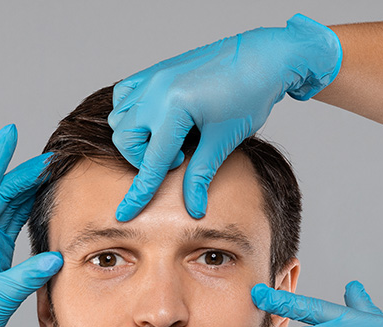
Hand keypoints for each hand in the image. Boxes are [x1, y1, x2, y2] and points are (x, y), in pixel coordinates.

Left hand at [0, 125, 61, 326]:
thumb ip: (26, 276)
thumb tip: (54, 257)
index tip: (8, 133)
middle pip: (0, 195)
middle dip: (23, 174)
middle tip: (50, 158)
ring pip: (7, 210)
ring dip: (26, 191)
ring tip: (49, 174)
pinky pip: (12, 228)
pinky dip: (27, 214)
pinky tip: (41, 204)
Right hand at [108, 14, 340, 220]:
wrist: (263, 57)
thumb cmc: (249, 94)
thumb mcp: (224, 140)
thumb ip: (202, 175)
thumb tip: (194, 208)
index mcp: (174, 107)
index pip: (150, 161)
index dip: (139, 193)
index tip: (125, 214)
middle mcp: (156, 89)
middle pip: (125, 139)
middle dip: (142, 158)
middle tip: (177, 158)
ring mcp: (153, 76)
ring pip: (119, 117)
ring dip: (135, 137)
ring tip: (168, 140)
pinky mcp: (156, 70)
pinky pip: (124, 94)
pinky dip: (130, 113)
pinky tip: (154, 121)